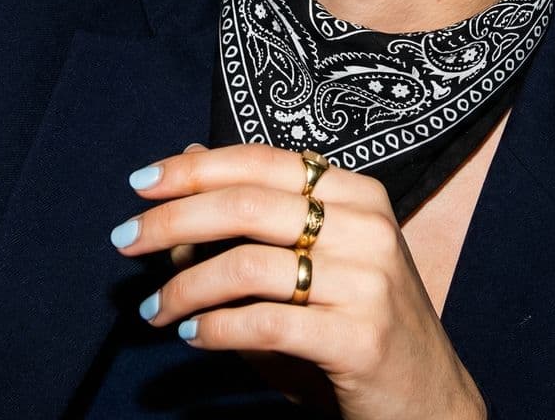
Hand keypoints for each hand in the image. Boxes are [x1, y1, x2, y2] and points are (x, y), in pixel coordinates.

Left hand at [112, 144, 486, 419]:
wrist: (429, 399)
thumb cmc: (358, 321)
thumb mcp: (311, 260)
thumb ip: (251, 213)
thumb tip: (184, 159)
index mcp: (357, 191)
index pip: (261, 161)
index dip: (195, 170)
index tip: (139, 185)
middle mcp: (367, 224)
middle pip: (247, 206)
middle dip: (173, 221)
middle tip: (124, 242)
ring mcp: (369, 279)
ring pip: (249, 265)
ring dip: (185, 287)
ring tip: (153, 310)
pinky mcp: (361, 337)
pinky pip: (266, 322)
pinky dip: (217, 328)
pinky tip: (193, 335)